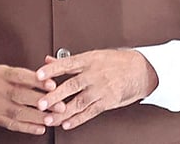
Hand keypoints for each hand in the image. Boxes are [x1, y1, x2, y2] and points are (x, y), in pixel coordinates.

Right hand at [0, 63, 64, 134]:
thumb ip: (17, 75)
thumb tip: (42, 76)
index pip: (20, 76)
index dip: (37, 80)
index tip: (52, 84)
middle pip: (22, 96)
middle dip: (43, 102)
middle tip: (61, 105)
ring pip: (19, 112)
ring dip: (38, 117)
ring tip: (54, 119)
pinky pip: (12, 124)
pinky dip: (27, 127)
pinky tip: (39, 128)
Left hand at [34, 49, 158, 129]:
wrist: (141, 70)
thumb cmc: (115, 61)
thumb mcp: (91, 56)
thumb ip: (67, 61)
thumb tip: (47, 60)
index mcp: (87, 60)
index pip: (66, 64)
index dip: (52, 70)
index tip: (38, 75)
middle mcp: (93, 75)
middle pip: (71, 86)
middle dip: (55, 96)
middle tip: (41, 104)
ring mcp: (101, 89)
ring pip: (79, 102)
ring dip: (63, 112)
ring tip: (49, 119)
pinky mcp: (108, 101)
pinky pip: (91, 112)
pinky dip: (78, 119)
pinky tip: (67, 124)